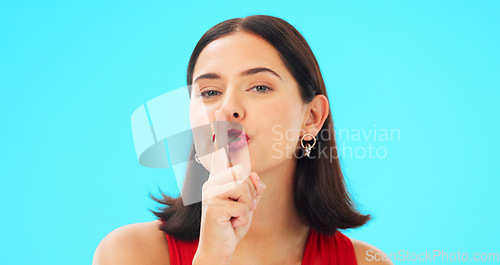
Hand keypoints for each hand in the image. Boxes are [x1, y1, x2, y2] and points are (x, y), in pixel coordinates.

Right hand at [194, 111, 265, 264]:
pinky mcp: (212, 204)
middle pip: (244, 174)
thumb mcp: (248, 204)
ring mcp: (210, 191)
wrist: (218, 248)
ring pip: (245, 188)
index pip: (219, 151)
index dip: (219, 129)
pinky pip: (243, 206)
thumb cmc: (232, 224)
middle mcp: (212, 180)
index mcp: (220, 177)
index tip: (217, 109)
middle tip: (240, 211)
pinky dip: (243, 219)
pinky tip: (231, 224)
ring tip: (235, 217)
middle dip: (250, 195)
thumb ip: (252, 187)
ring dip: (247, 207)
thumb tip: (252, 176)